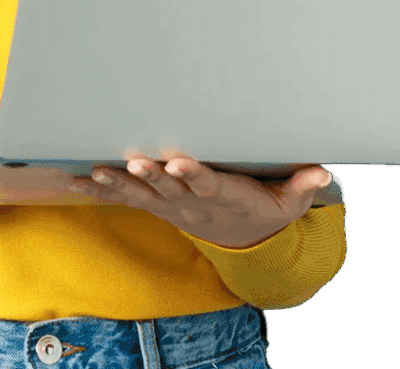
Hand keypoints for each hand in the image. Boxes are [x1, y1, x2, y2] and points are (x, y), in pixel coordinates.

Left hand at [70, 147, 332, 248]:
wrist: (239, 238)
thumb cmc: (260, 208)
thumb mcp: (286, 202)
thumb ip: (301, 186)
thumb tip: (323, 172)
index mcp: (222, 194)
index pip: (206, 182)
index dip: (192, 173)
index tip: (179, 161)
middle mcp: (191, 201)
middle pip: (168, 187)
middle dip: (149, 175)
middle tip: (132, 161)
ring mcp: (171, 205)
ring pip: (141, 193)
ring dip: (117, 183)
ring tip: (94, 171)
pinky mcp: (157, 204)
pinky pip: (126, 198)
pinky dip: (101, 190)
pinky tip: (76, 179)